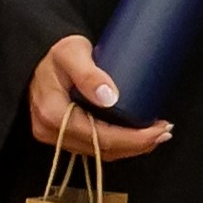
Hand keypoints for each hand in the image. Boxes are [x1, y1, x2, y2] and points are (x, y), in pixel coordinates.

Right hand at [31, 33, 172, 161]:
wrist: (38, 54)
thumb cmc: (56, 51)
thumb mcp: (72, 53)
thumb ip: (89, 73)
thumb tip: (110, 97)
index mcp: (53, 114)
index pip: (101, 138)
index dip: (134, 139)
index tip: (159, 130)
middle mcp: (50, 131)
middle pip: (102, 150)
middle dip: (138, 145)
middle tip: (164, 132)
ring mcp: (54, 136)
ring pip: (99, 152)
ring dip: (130, 147)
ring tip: (156, 134)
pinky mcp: (60, 134)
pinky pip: (93, 145)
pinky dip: (117, 144)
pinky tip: (135, 136)